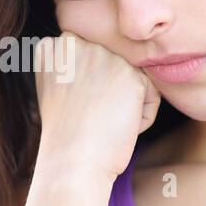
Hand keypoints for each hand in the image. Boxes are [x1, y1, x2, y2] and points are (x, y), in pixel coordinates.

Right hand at [31, 31, 160, 182]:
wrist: (73, 161)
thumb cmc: (67, 135)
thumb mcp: (58, 89)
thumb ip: (75, 64)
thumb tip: (110, 59)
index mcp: (54, 47)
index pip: (90, 58)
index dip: (87, 88)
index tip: (73, 107)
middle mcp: (78, 44)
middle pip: (112, 65)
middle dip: (108, 92)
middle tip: (88, 116)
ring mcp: (104, 56)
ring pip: (132, 78)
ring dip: (125, 103)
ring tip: (102, 121)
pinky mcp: (131, 74)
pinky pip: (151, 95)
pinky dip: (142, 117)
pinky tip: (118, 126)